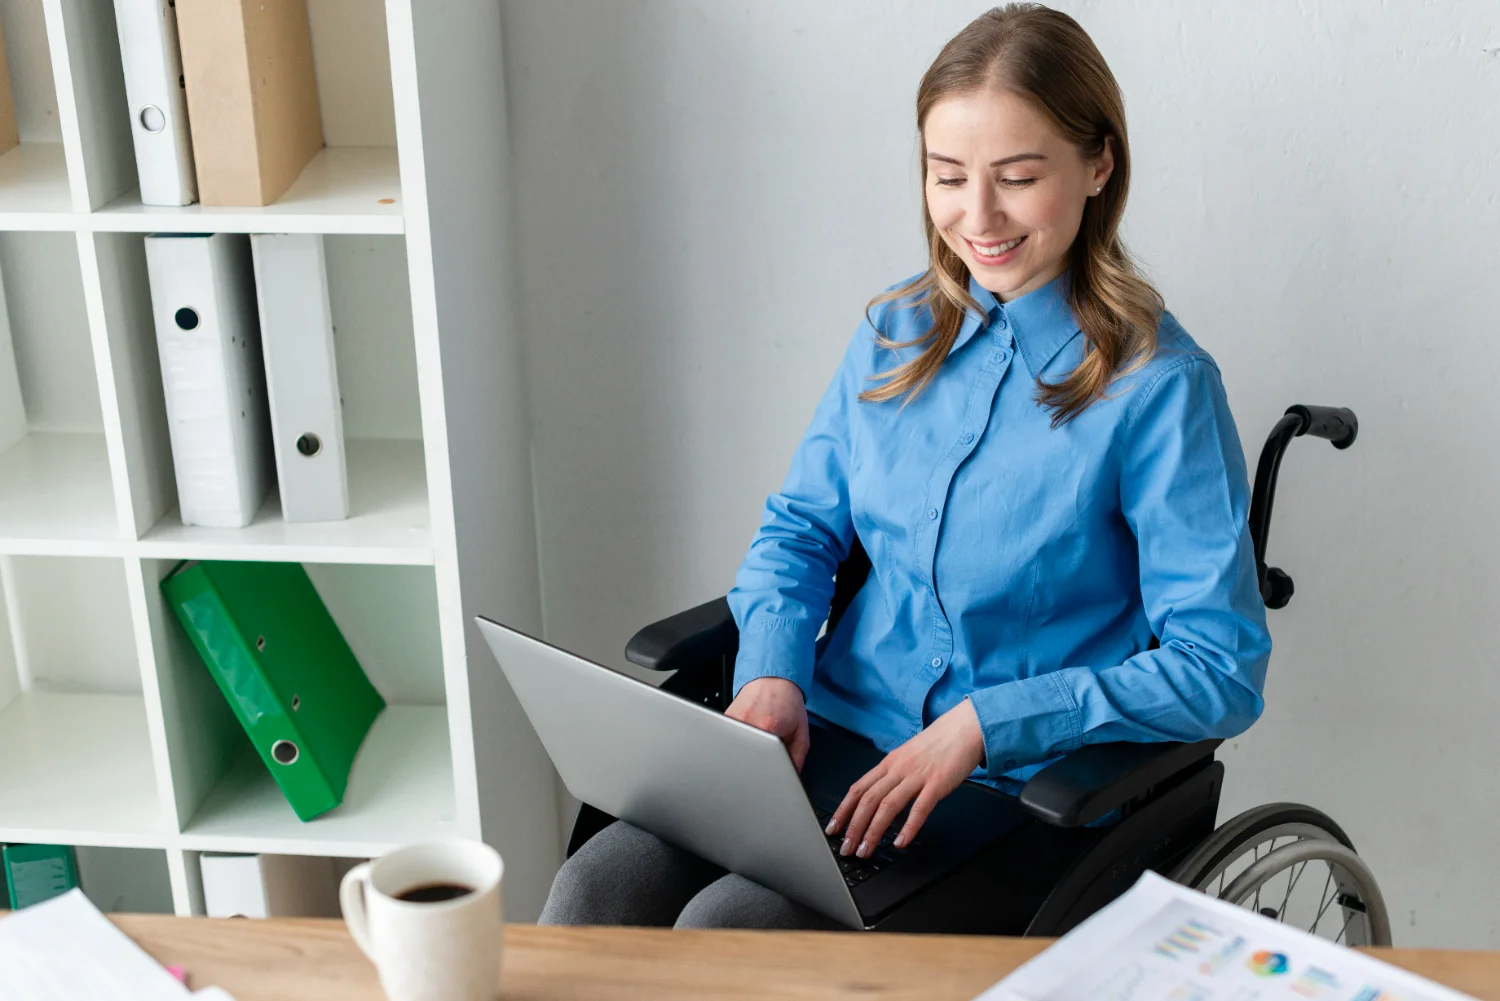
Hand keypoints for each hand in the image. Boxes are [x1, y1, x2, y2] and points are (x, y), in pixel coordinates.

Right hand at [725, 677, 809, 771]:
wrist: (773, 679)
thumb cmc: (787, 703)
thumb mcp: (801, 731)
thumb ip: (797, 758)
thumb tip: (791, 777)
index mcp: (769, 727)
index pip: (764, 762)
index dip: (767, 772)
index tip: (770, 773)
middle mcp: (749, 722)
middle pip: (747, 757)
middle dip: (756, 763)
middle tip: (764, 756)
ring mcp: (733, 719)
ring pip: (735, 749)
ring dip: (745, 753)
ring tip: (756, 741)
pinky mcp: (725, 718)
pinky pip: (728, 739)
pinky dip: (737, 742)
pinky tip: (747, 734)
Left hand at [826, 698, 984, 857]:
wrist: (964, 727)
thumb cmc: (938, 744)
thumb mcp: (908, 757)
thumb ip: (893, 776)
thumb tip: (878, 800)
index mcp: (889, 763)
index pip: (858, 789)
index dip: (843, 810)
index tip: (833, 828)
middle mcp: (898, 769)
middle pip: (868, 800)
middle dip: (854, 827)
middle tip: (845, 848)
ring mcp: (917, 776)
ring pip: (887, 805)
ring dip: (874, 831)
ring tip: (866, 850)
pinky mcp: (937, 783)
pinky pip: (920, 808)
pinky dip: (908, 827)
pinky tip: (900, 842)